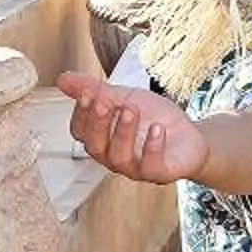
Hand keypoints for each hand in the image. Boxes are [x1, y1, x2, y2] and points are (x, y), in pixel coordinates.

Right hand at [58, 69, 207, 185]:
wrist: (189, 135)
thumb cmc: (153, 118)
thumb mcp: (125, 97)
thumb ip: (96, 90)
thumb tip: (63, 79)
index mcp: (102, 138)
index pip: (80, 130)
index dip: (81, 112)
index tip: (88, 92)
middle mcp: (113, 156)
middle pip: (94, 146)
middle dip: (98, 123)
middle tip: (105, 102)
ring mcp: (135, 167)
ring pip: (119, 157)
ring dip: (123, 131)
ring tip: (131, 109)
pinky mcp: (158, 172)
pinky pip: (150, 166)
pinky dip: (152, 147)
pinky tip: (156, 129)